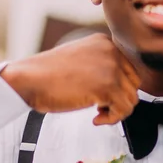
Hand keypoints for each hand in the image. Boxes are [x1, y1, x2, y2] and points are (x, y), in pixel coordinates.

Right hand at [0, 34, 140, 124]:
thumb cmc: (48, 75)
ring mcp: (111, 68)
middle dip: (120, 99)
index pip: (129, 69)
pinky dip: (111, 119)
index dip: (119, 88)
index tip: (103, 96)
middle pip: (134, 83)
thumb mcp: (81, 61)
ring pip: (131, 98)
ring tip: (98, 113)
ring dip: (116, 111)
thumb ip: (102, 67)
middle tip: (102, 107)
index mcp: (105, 43)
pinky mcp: (108, 86)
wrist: (29, 79)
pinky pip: (124, 110)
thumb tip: (122, 88)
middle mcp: (111, 51)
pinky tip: (96, 118)